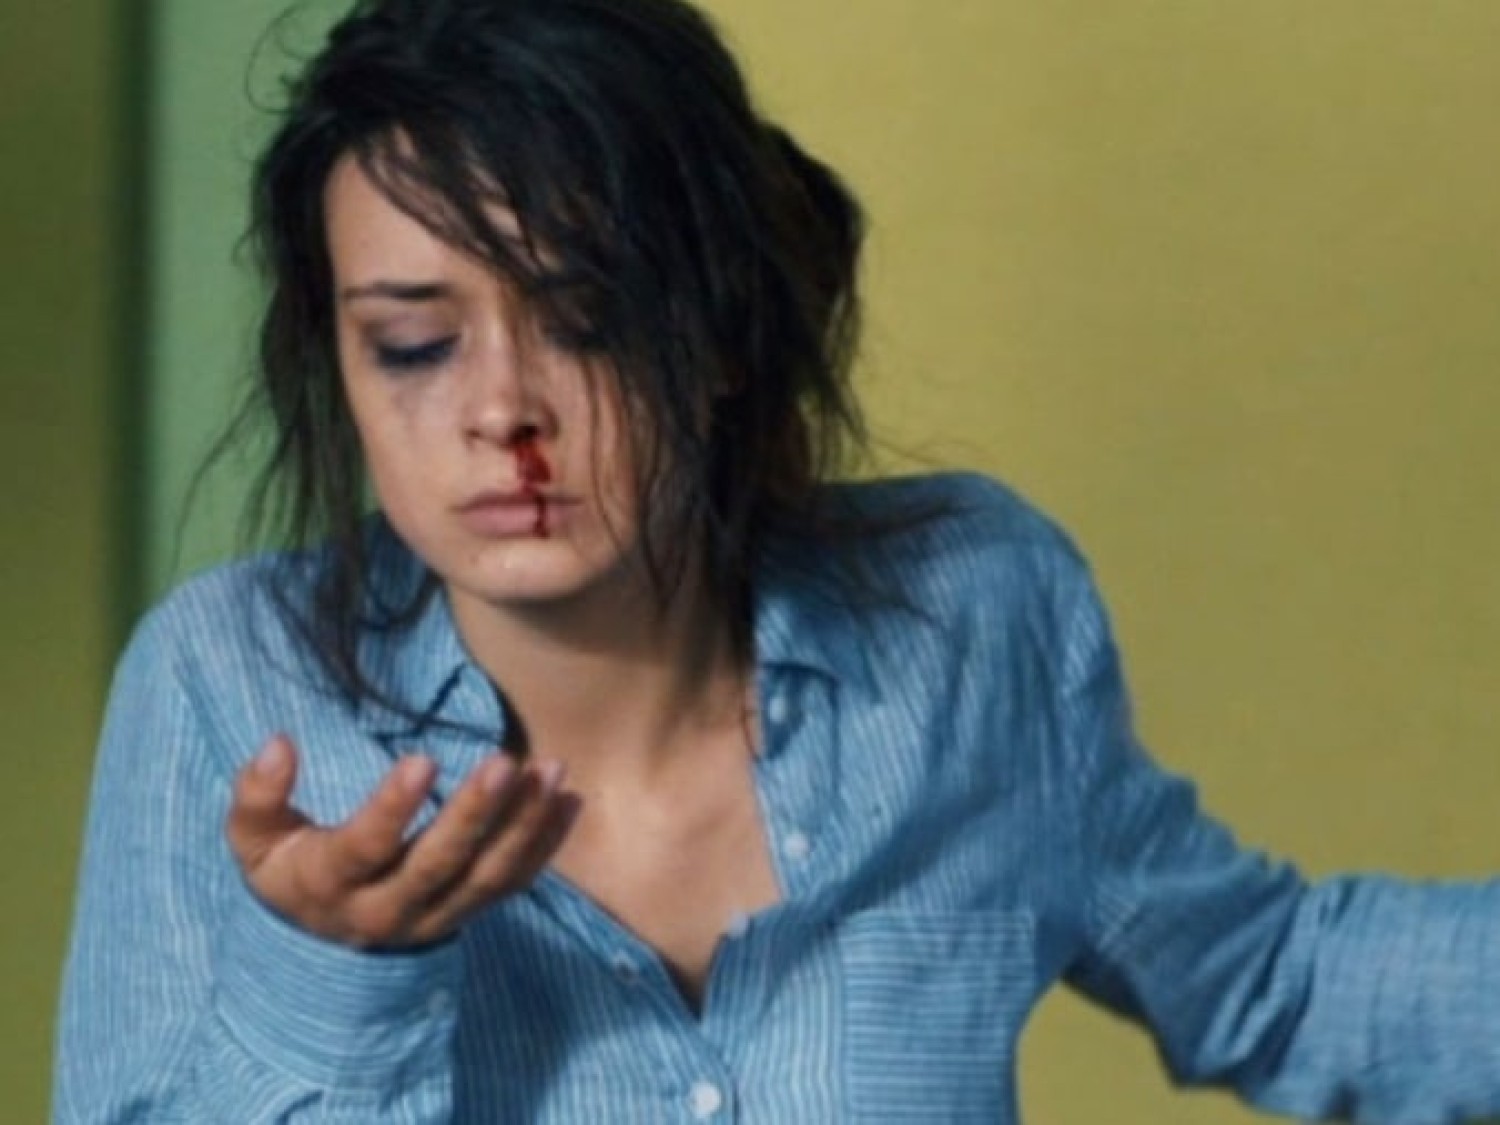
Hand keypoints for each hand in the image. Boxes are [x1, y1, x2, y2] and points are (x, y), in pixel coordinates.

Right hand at [226, 735, 578, 948]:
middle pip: (438, 865)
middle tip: (504, 761)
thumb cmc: (289, 869)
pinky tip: (569, 799)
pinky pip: (514, 884)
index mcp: (331, 885)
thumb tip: (278, 744)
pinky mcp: (469, 912)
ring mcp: (436, 915)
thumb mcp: (255, 840)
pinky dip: (545, 844)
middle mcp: (388, 909)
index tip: (422, 759)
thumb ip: (257, 796)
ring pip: (486, 877)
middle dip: (473, 814)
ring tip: (550, 770)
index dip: (391, 809)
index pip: (364, 849)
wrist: (322, 942)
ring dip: (523, 825)